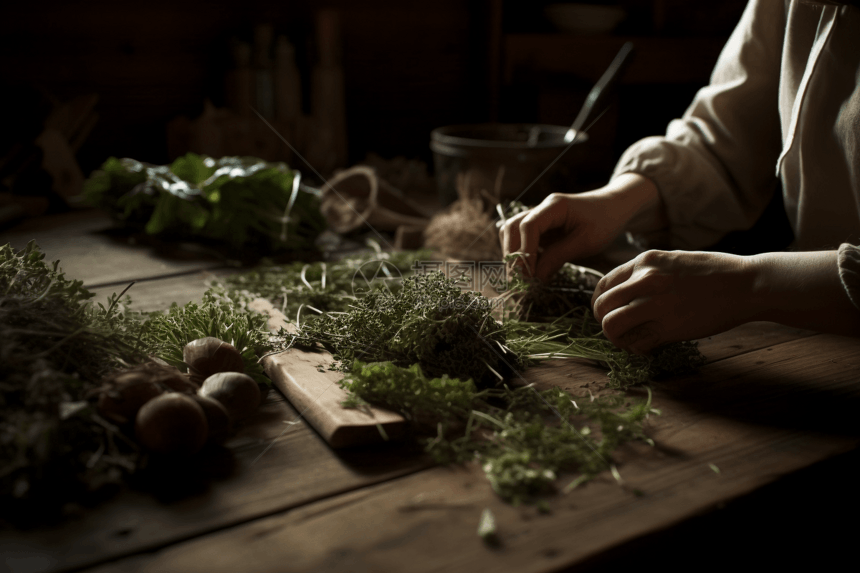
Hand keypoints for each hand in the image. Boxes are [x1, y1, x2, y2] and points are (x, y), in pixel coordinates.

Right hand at [499, 173, 662, 281]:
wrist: (613, 207)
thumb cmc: (604, 221)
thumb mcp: (585, 242)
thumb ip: (558, 257)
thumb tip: (535, 277)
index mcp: (554, 206)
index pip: (528, 226)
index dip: (524, 251)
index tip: (528, 274)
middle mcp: (540, 208)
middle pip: (511, 227)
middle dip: (512, 254)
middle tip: (519, 279)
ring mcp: (538, 216)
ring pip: (511, 232)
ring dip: (513, 253)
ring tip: (522, 275)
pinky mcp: (540, 226)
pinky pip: (522, 238)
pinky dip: (521, 253)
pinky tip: (530, 269)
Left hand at [591, 250, 755, 353]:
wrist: (747, 284)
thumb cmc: (715, 272)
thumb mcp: (673, 260)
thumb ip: (648, 273)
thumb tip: (627, 293)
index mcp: (644, 261)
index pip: (604, 285)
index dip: (601, 303)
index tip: (610, 312)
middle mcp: (644, 279)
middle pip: (601, 306)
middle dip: (604, 322)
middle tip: (620, 330)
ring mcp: (654, 303)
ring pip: (610, 325)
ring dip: (616, 338)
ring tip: (630, 340)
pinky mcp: (667, 326)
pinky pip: (635, 342)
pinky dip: (636, 348)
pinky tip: (648, 347)